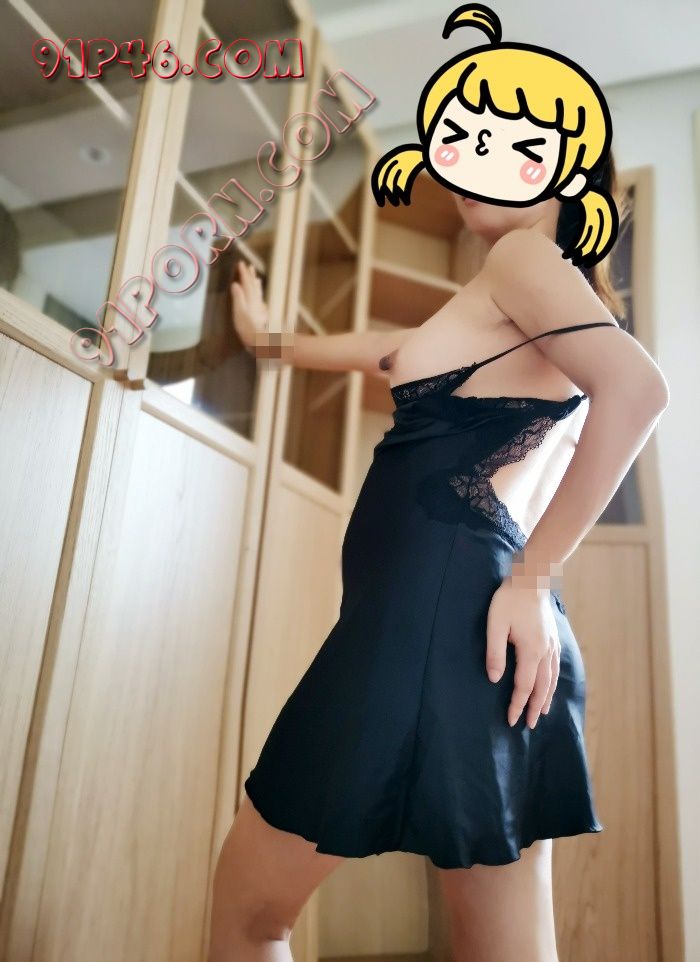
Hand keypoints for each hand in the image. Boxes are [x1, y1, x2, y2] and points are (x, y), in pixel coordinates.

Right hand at [230, 260, 268, 350]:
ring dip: (256, 284)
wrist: (260, 341)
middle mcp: (257, 301)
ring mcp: (260, 308)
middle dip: (250, 276)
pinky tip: (258, 296)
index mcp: (250, 298)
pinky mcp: (261, 315)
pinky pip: (259, 299)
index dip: (243, 273)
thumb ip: (238, 297)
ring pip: (258, 292)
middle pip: (254, 286)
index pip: (246, 283)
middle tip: (249, 266)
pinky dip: (258, 294)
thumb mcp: (239, 312)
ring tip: (256, 277)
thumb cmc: (247, 327)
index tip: (240, 263)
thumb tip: (236, 284)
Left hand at [485, 579, 560, 728]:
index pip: (523, 686)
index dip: (517, 705)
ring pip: (552, 678)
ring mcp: (551, 645)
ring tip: (542, 712)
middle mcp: (545, 652)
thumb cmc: (509, 600)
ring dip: (546, 697)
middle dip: (534, 707)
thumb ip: (495, 653)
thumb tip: (494, 678)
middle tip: (528, 725)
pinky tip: (551, 685)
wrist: (531, 578)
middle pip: (541, 687)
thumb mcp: (495, 625)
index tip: (512, 720)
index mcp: (531, 651)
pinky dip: (553, 681)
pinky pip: (556, 667)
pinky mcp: (553, 638)